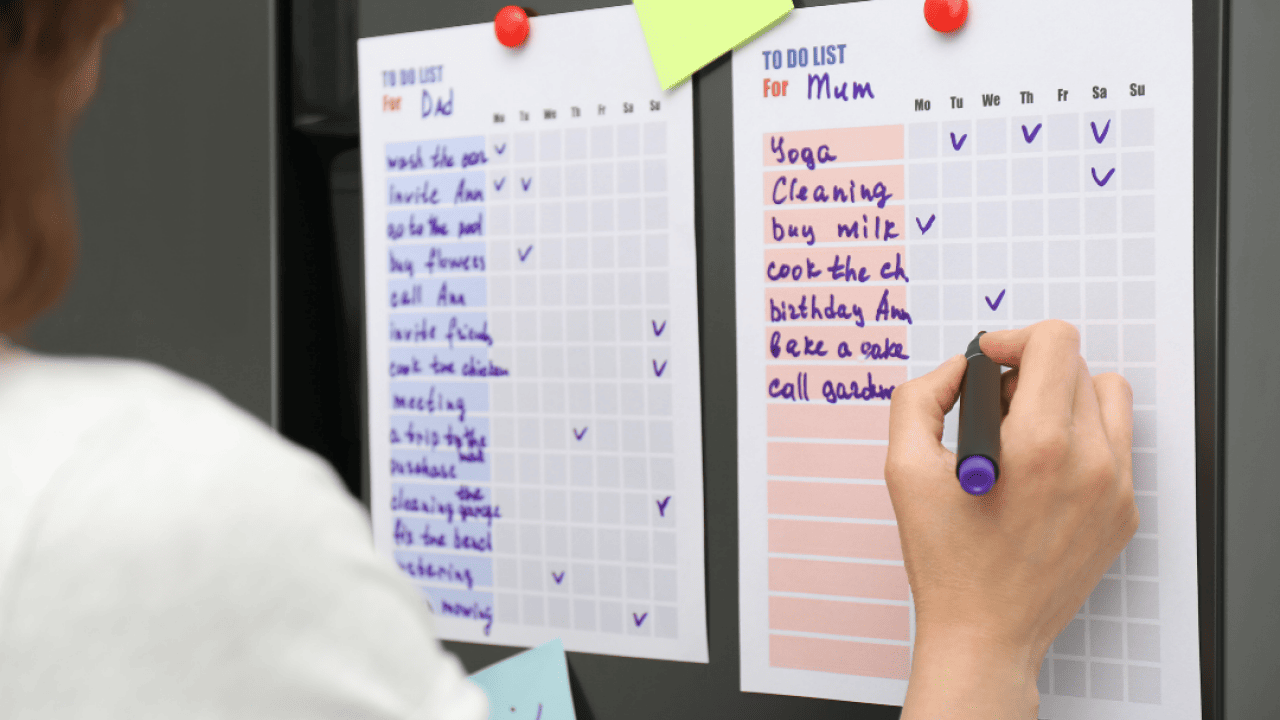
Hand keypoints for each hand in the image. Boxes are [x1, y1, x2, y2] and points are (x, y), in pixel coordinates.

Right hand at [885, 320, 1137, 718]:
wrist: (985, 634)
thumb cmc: (945, 560)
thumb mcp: (904, 469)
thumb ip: (921, 397)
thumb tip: (956, 369)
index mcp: (1038, 445)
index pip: (1056, 342)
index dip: (1015, 339)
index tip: (992, 361)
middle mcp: (1090, 462)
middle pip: (1076, 366)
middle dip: (1030, 374)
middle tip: (994, 412)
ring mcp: (1115, 489)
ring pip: (1105, 398)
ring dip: (1063, 400)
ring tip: (1024, 437)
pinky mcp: (1124, 512)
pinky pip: (1114, 444)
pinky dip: (1080, 442)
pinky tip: (1042, 475)